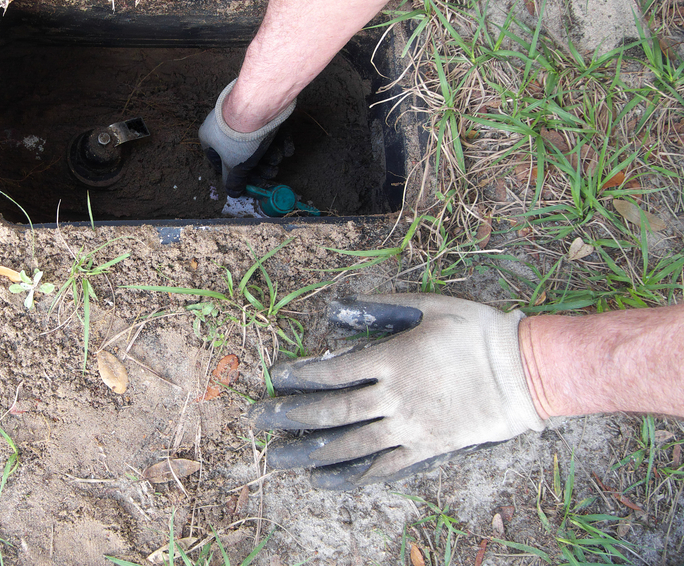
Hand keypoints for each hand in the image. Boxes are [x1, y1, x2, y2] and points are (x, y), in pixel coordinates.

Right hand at [198, 80, 294, 196]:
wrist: (257, 105)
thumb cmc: (239, 138)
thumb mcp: (234, 166)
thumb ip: (233, 180)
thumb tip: (232, 193)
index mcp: (210, 137)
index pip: (219, 162)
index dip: (235, 175)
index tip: (249, 182)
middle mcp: (223, 125)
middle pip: (242, 152)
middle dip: (258, 166)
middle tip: (270, 173)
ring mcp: (242, 115)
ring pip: (256, 141)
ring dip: (269, 155)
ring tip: (278, 160)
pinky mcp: (260, 109)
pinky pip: (268, 129)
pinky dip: (278, 141)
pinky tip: (287, 150)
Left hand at [249, 294, 544, 488]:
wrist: (527, 372)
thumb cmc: (478, 331)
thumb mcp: (431, 304)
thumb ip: (383, 306)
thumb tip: (339, 308)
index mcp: (392, 359)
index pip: (333, 371)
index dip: (300, 376)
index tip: (274, 378)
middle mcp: (395, 396)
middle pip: (332, 410)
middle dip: (291, 416)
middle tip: (259, 420)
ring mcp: (410, 427)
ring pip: (350, 444)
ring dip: (310, 452)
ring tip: (279, 458)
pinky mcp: (427, 449)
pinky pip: (383, 467)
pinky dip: (352, 475)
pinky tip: (326, 480)